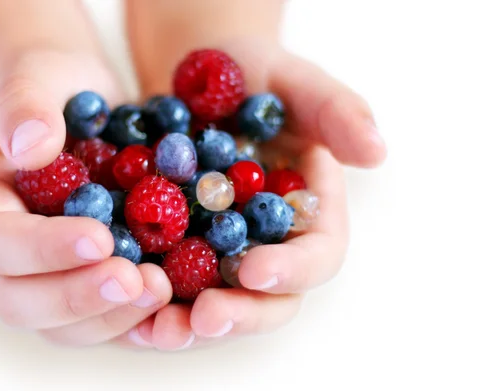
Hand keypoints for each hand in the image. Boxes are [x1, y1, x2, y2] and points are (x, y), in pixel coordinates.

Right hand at [0, 50, 172, 346]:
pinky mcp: (88, 280)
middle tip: (134, 279)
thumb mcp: (34, 79)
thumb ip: (24, 105)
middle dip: (78, 298)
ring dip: (112, 317)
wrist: (80, 103)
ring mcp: (48, 274)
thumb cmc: (52, 87)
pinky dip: (137, 320)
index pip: (0, 244)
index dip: (45, 249)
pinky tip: (174, 304)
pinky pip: (104, 318)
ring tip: (160, 289)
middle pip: (23, 303)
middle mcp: (8, 253)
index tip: (99, 237)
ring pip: (65, 326)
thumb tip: (30, 147)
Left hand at [114, 40, 386, 349]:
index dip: (292, 270)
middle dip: (240, 314)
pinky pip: (166, 285)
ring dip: (187, 325)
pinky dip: (148, 302)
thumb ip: (336, 111)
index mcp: (309, 213)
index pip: (318, 255)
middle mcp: (269, 243)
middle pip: (269, 298)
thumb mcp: (295, 81)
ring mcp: (221, 251)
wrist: (194, 76)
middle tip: (203, 319)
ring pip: (215, 302)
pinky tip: (124, 310)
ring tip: (156, 330)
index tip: (254, 271)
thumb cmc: (254, 73)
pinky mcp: (176, 249)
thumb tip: (377, 150)